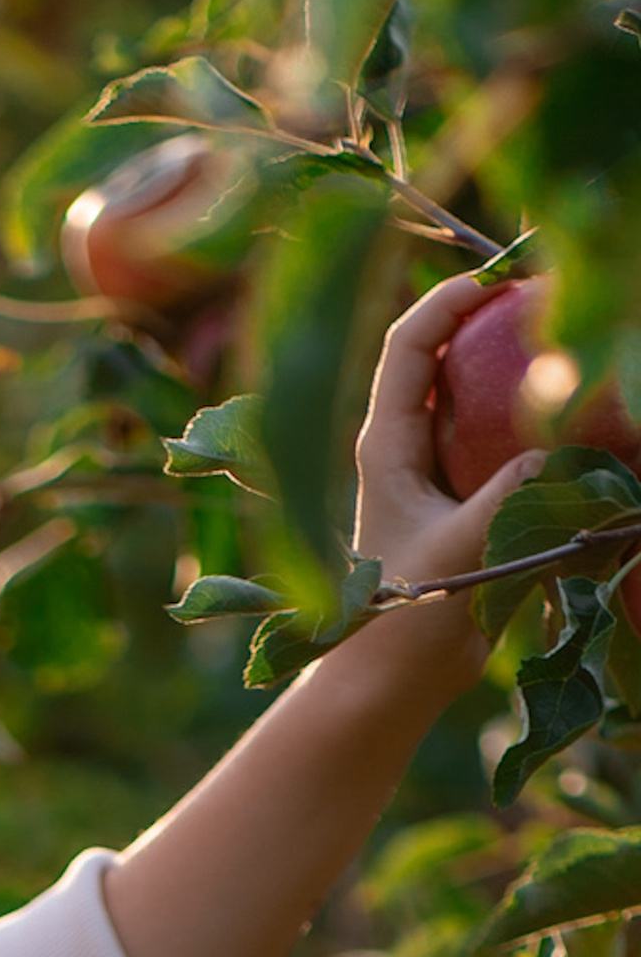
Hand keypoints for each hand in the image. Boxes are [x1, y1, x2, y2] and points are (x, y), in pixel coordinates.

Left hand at [350, 271, 541, 673]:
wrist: (394, 678)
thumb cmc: (405, 619)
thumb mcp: (459, 551)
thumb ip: (504, 497)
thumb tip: (553, 451)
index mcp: (384, 444)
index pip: (408, 344)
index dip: (449, 299)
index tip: (501, 277)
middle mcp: (404, 444)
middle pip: (442, 352)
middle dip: (490, 314)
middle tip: (547, 291)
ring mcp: (434, 467)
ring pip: (472, 390)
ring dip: (511, 360)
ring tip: (563, 337)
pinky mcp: (461, 494)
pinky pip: (497, 435)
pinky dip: (529, 414)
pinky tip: (572, 408)